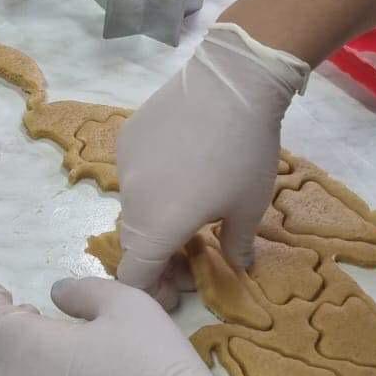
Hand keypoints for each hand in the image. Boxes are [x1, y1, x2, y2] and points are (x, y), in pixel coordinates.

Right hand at [116, 23, 307, 297]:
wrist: (230, 84)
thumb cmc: (245, 153)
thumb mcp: (250, 207)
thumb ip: (236, 246)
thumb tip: (237, 267)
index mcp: (158, 226)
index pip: (135, 276)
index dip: (152, 292)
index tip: (177, 291)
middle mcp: (131, 199)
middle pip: (135, 243)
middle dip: (159, 257)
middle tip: (192, 252)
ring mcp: (125, 166)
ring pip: (134, 207)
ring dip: (156, 219)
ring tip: (191, 206)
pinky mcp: (127, 137)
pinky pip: (135, 173)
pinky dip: (154, 184)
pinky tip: (183, 166)